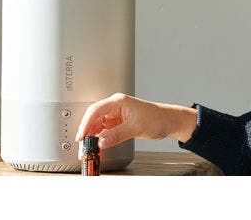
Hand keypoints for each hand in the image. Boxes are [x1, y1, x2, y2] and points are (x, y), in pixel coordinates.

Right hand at [74, 93, 196, 150]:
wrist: (169, 121)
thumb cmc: (157, 118)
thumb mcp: (135, 128)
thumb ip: (116, 135)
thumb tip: (101, 142)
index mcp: (118, 101)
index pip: (96, 110)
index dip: (85, 124)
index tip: (81, 136)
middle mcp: (115, 107)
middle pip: (94, 118)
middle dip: (87, 132)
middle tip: (83, 147)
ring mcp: (116, 115)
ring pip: (98, 125)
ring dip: (93, 137)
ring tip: (89, 150)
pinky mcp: (119, 123)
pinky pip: (105, 131)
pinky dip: (100, 139)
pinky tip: (98, 148)